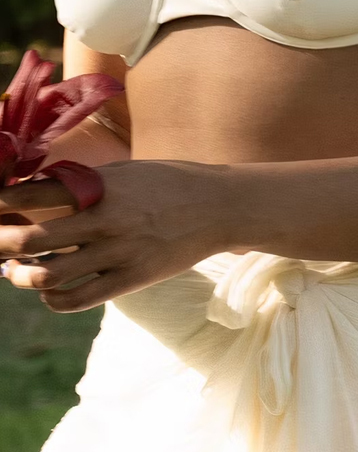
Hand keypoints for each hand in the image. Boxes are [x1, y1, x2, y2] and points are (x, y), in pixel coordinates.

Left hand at [0, 160, 229, 311]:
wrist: (223, 206)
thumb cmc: (171, 182)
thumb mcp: (127, 171)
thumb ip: (83, 182)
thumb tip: (33, 194)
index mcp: (102, 186)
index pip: (32, 195)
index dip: (0, 203)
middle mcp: (106, 219)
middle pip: (29, 240)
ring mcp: (118, 252)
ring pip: (46, 276)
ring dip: (20, 276)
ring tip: (15, 271)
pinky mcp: (131, 279)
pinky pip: (76, 300)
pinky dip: (52, 298)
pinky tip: (49, 290)